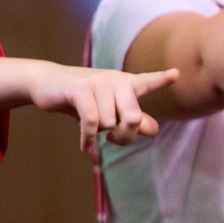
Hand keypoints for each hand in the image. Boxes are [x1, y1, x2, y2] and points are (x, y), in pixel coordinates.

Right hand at [23, 63, 179, 149]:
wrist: (47, 84)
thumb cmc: (82, 99)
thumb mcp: (108, 109)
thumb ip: (131, 119)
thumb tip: (154, 130)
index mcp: (125, 84)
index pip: (147, 82)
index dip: (161, 79)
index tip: (176, 74)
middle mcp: (115, 80)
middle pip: (133, 118)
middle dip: (124, 136)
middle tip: (113, 140)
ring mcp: (97, 82)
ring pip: (109, 123)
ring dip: (98, 135)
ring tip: (91, 134)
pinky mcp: (80, 88)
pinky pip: (92, 122)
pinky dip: (88, 139)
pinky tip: (85, 148)